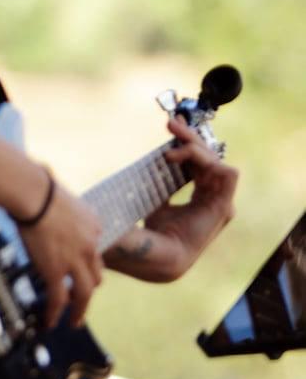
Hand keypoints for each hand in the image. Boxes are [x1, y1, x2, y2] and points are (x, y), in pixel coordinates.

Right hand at [19, 174, 103, 328]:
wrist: (34, 194)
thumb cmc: (37, 186)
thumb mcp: (58, 193)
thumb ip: (58, 201)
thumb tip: (44, 185)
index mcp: (93, 225)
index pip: (93, 248)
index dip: (83, 259)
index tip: (73, 264)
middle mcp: (90, 246)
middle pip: (96, 274)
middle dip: (88, 287)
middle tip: (80, 297)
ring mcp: (75, 261)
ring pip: (85, 293)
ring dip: (80, 310)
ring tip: (74, 322)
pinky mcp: (57, 271)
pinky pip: (60, 298)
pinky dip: (57, 314)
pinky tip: (51, 322)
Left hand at [142, 115, 237, 259]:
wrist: (157, 254)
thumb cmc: (154, 231)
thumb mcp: (154, 198)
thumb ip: (160, 181)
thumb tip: (150, 162)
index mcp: (202, 195)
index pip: (202, 161)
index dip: (188, 141)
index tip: (171, 125)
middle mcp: (214, 196)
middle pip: (209, 157)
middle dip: (190, 137)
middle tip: (171, 124)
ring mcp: (221, 202)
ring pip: (217, 160)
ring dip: (196, 145)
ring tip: (171, 144)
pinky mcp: (223, 206)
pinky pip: (227, 173)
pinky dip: (205, 159)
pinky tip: (179, 156)